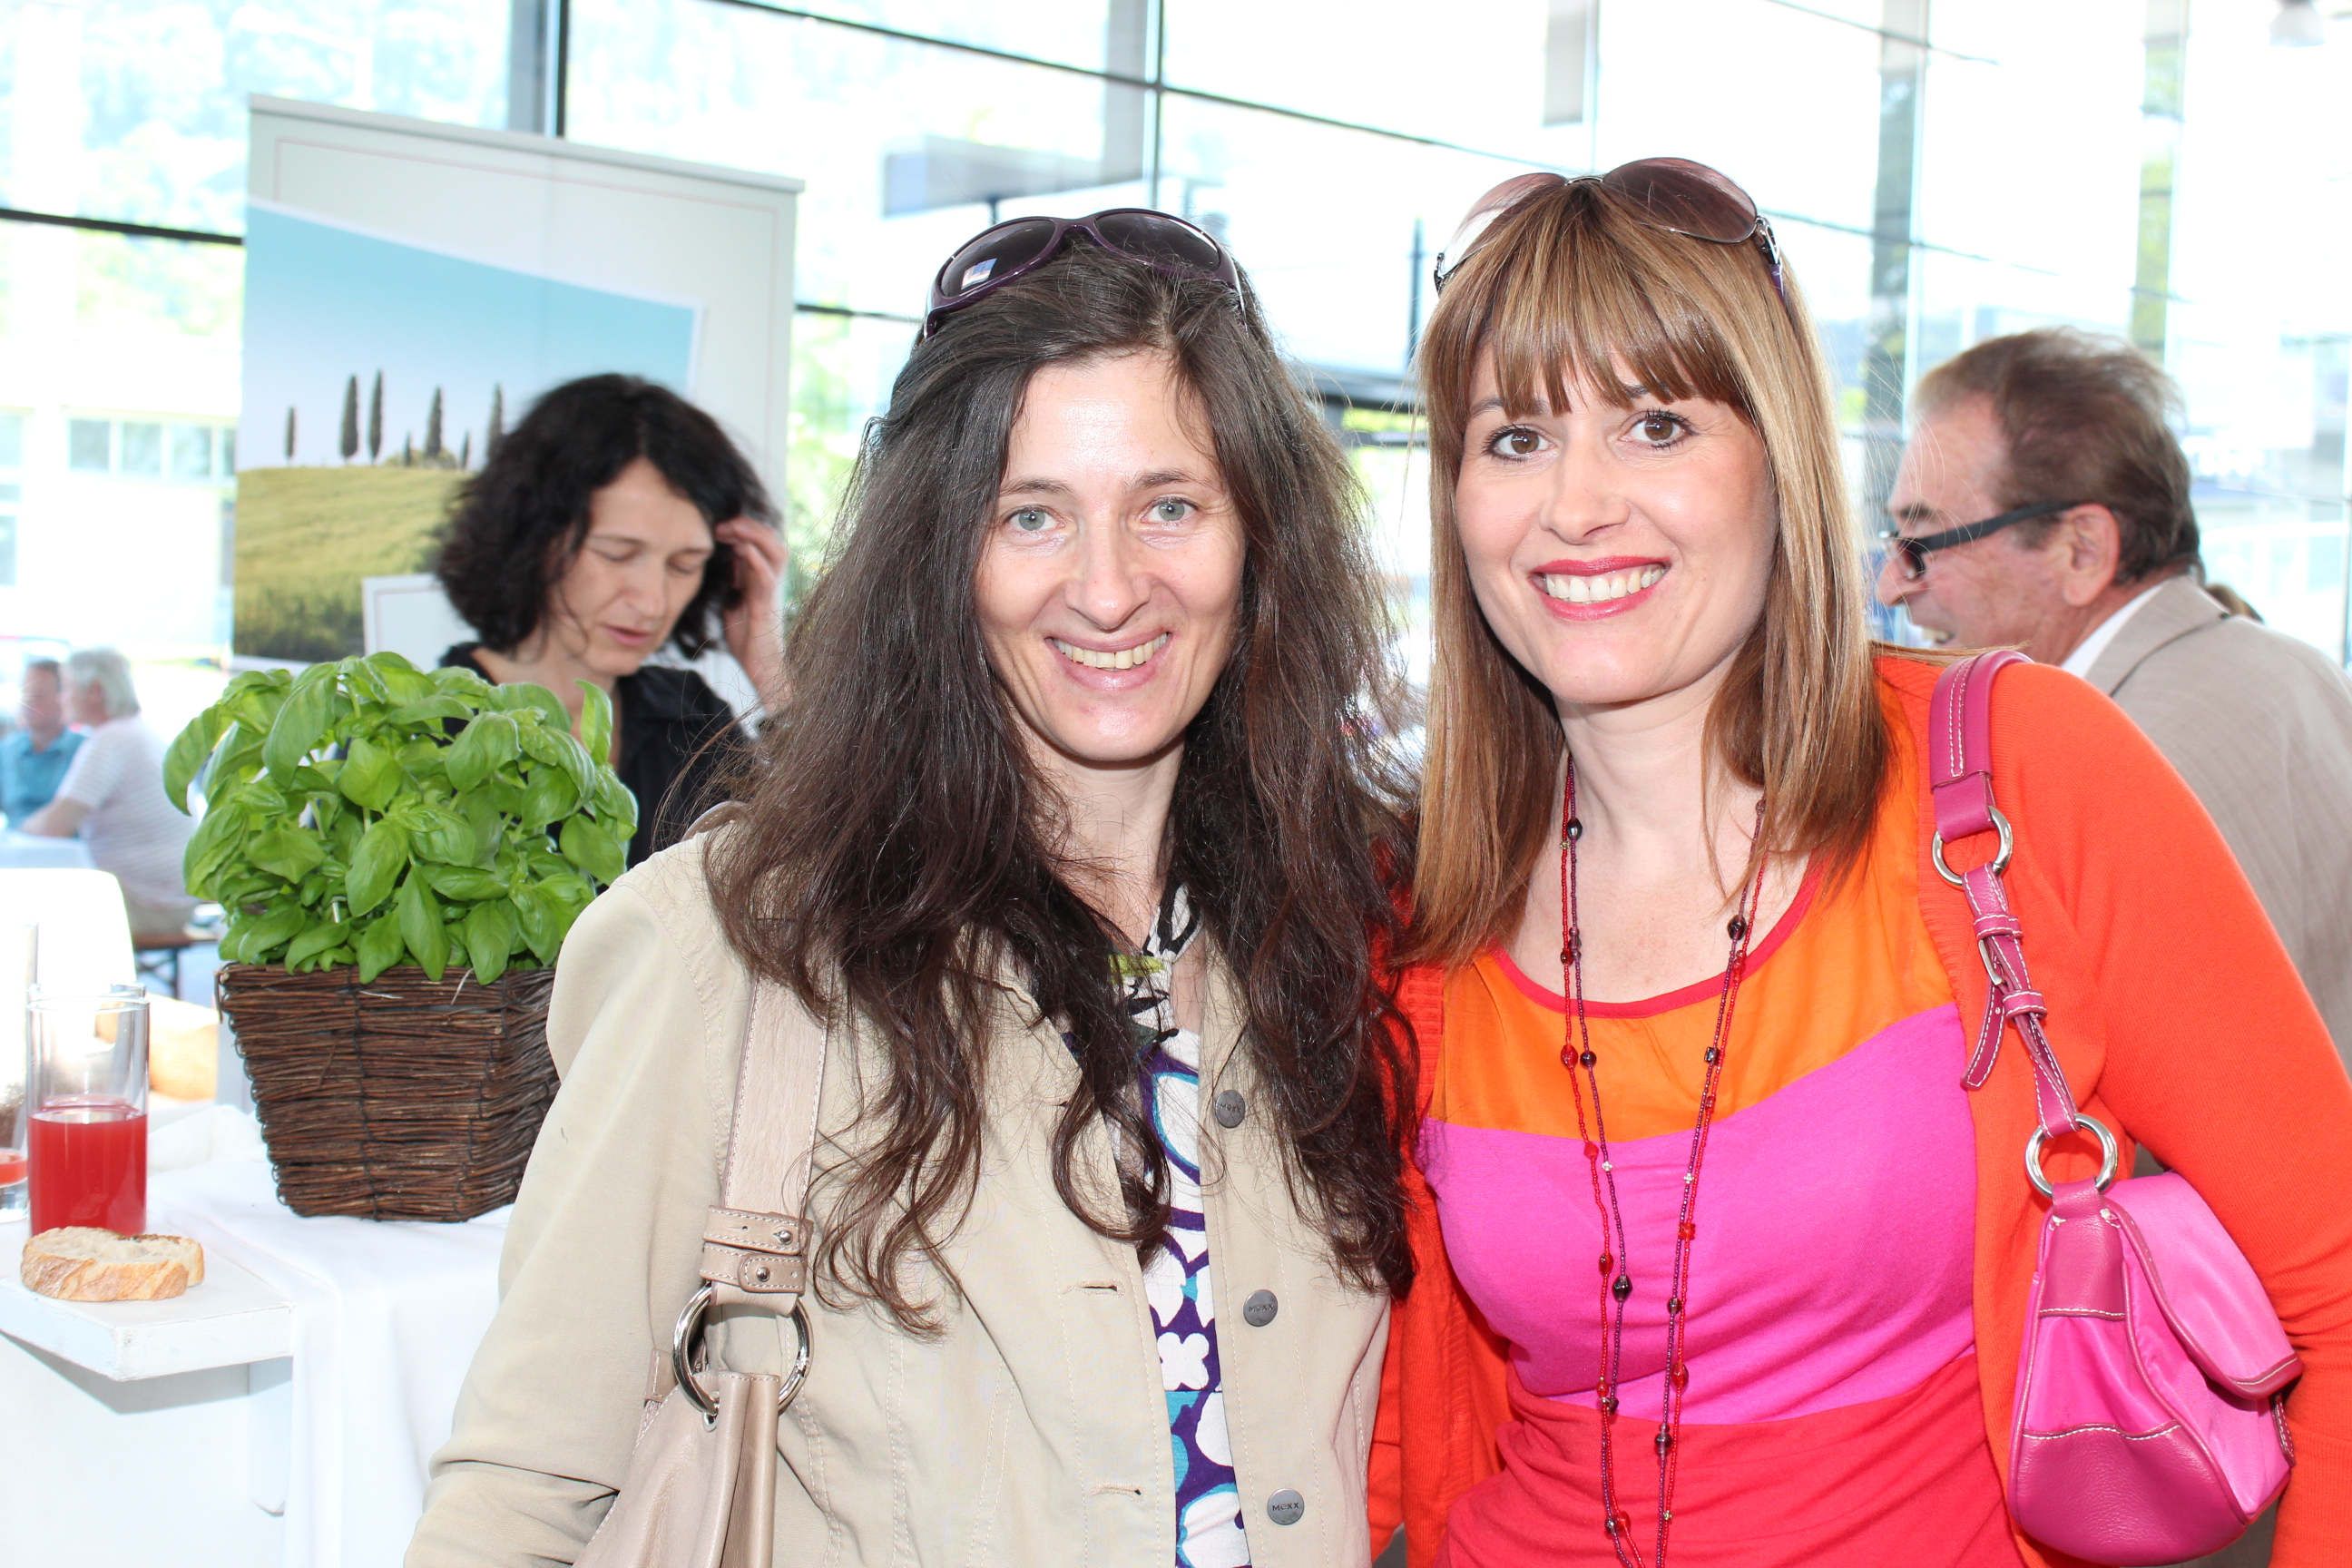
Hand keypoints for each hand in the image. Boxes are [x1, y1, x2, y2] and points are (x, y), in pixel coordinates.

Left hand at [717, 516, 788, 706]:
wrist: (762, 672)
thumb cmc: (748, 642)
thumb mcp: (734, 604)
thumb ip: (734, 582)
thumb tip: (726, 562)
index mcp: (762, 581)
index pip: (761, 544)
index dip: (744, 529)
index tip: (718, 526)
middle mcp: (771, 583)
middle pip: (773, 541)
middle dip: (750, 526)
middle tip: (724, 523)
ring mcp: (772, 594)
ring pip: (776, 553)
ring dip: (755, 536)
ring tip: (734, 528)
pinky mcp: (768, 609)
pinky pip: (767, 579)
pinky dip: (756, 560)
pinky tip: (742, 549)